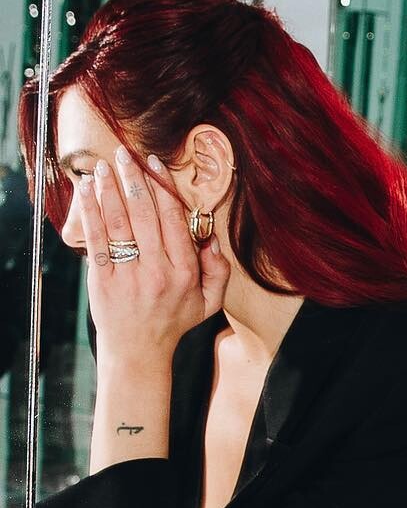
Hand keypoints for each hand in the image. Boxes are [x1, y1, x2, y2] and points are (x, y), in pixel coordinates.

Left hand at [78, 148, 227, 364]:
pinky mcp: (103, 280)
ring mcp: (128, 276)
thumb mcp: (209, 302)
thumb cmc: (173, 322)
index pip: (174, 222)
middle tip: (126, 156)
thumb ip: (218, 271)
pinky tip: (86, 191)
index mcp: (184, 273)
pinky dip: (90, 212)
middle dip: (135, 181)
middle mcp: (157, 272)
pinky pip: (96, 240)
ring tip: (105, 167)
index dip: (164, 189)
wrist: (137, 351)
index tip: (156, 165)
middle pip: (145, 216)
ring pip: (119, 223)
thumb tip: (211, 237)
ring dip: (110, 190)